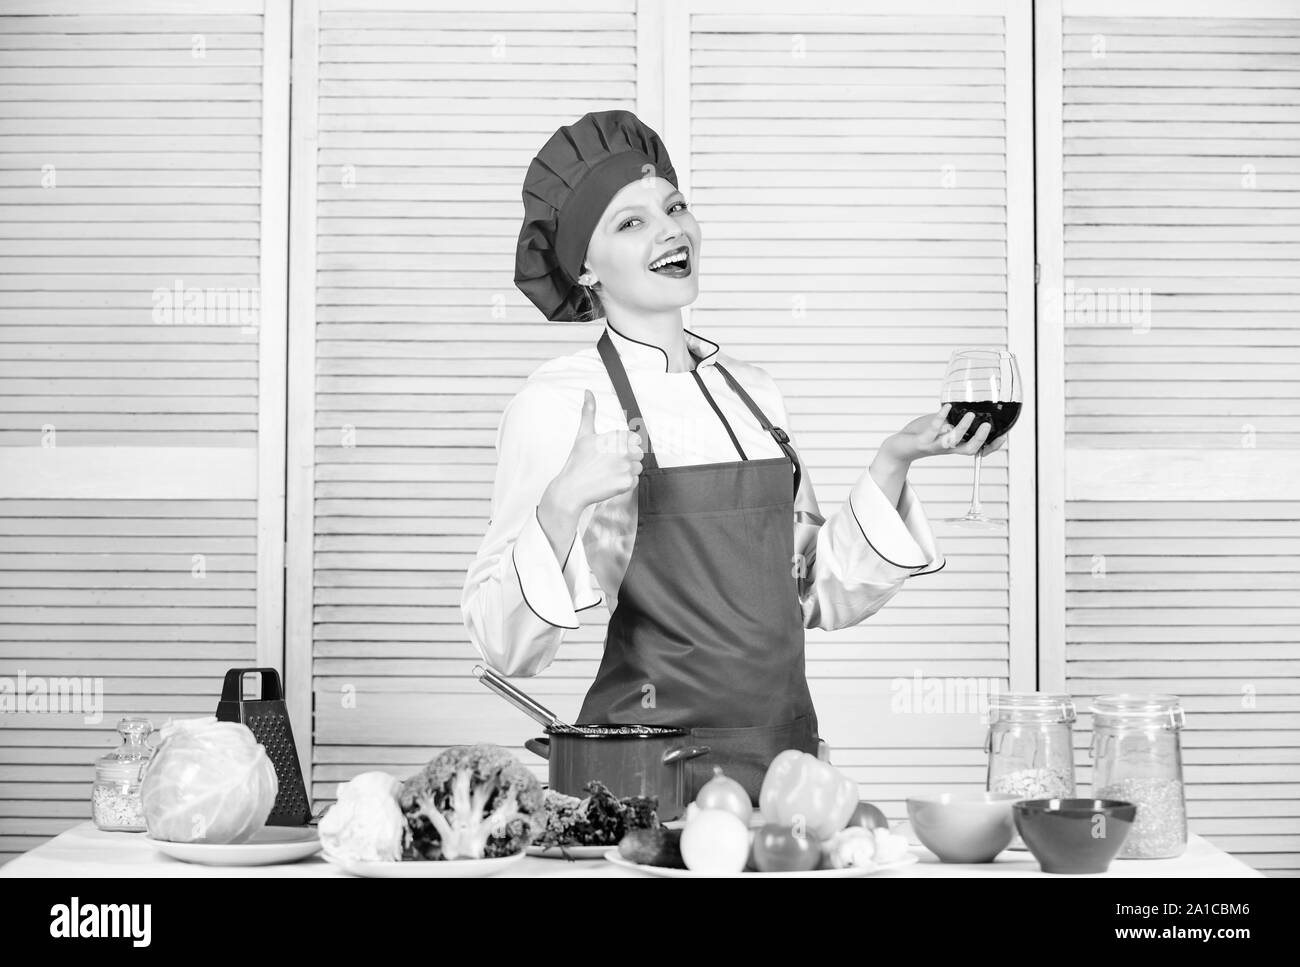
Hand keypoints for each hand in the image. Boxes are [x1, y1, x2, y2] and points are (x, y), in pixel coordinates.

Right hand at [545, 390, 644, 515]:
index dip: (624, 446)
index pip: (635, 439)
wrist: (572, 488)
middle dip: (627, 458)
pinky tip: (610, 481)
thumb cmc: (577, 462)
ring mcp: (626, 467)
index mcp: (617, 437)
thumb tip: (588, 392)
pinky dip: (625, 483)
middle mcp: (624, 451)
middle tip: (608, 464)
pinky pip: (635, 481)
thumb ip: (589, 412)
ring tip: (608, 473)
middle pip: (638, 453)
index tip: (612, 452)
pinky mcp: (627, 483)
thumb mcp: (583, 434)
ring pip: (638, 467)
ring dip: (627, 471)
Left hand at [880, 404, 1007, 464]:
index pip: (978, 450)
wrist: (900, 446)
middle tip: (989, 426)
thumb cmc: (923, 434)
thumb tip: (970, 405)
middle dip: (981, 439)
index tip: (1003, 437)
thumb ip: (955, 418)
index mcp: (956, 445)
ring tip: (970, 414)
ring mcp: (935, 445)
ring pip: (952, 441)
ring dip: (962, 428)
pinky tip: (946, 407)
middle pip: (969, 449)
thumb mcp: (943, 425)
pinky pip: (933, 430)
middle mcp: (948, 448)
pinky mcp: (922, 441)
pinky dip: (940, 418)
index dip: (991, 447)